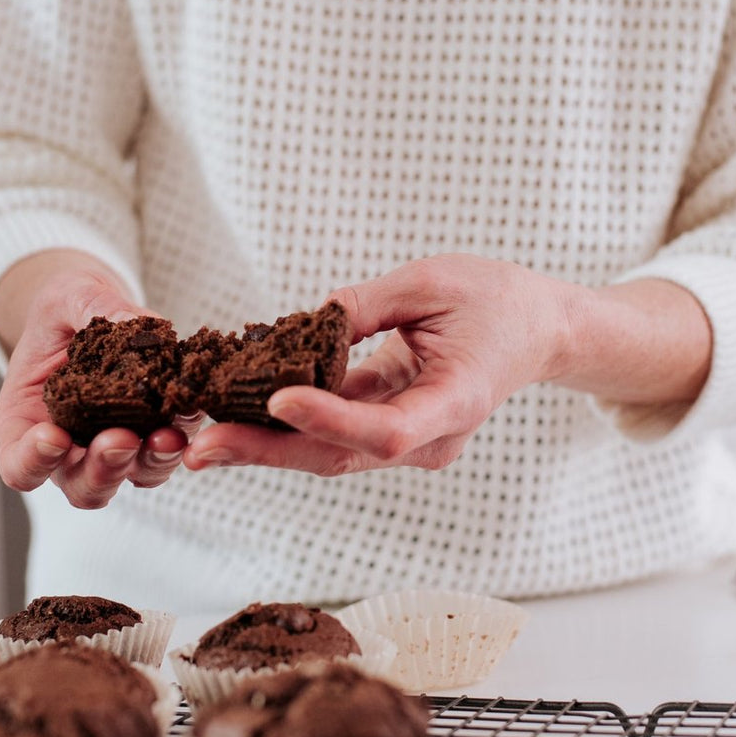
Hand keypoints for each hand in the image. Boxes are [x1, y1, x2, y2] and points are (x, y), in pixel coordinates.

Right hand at [0, 251, 198, 508]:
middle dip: (102, 469)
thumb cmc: (65, 310)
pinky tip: (188, 410)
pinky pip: (166, 451)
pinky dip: (179, 438)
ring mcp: (113, 448)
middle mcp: (69, 449)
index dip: (34, 462)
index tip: (53, 437)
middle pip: (81, 486)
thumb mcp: (67, 298)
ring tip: (166, 435)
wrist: (94, 311)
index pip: (19, 466)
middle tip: (120, 440)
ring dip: (149, 462)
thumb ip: (91, 309)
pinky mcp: (152, 434)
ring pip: (130, 477)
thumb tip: (136, 325)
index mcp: (25, 425)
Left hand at [183, 254, 576, 475]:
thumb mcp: (432, 282)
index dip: (332, 419)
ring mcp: (409, 442)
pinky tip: (233, 414)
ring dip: (263, 446)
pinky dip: (283, 424)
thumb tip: (299, 324)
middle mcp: (430, 438)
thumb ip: (364, 305)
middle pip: (341, 454)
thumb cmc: (495, 300)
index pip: (388, 428)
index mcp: (457, 402)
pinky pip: (331, 432)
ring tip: (199, 439)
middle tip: (200, 447)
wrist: (537, 329)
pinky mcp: (388, 428)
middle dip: (267, 451)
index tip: (279, 398)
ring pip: (328, 451)